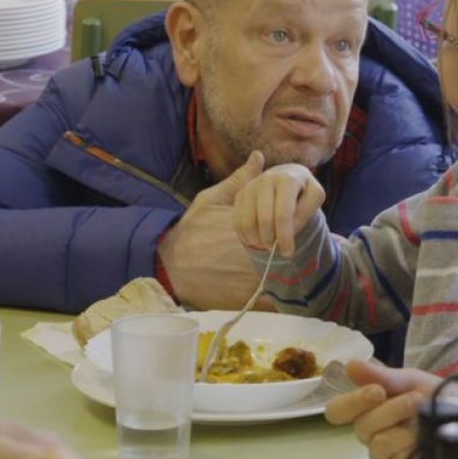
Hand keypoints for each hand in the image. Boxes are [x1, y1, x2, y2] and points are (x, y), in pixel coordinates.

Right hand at [159, 152, 274, 309]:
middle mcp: (252, 254)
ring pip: (282, 277)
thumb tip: (259, 157)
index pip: (283, 228)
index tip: (286, 229)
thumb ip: (238, 180)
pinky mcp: (244, 299)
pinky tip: (274, 292)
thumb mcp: (211, 200)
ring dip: (284, 274)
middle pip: (285, 253)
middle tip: (282, 250)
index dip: (287, 229)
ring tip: (276, 270)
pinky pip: (271, 301)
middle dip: (286, 251)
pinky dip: (276, 299)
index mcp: (249, 228)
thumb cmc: (191, 229)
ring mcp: (248, 278)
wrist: (169, 265)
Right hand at [233, 161, 324, 255]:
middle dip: (271, 240)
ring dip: (257, 240)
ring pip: (248, 222)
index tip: (288, 253)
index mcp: (287, 180)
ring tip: (267, 244)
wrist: (287, 175)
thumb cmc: (303, 190)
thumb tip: (288, 232)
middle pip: (264, 219)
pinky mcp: (240, 194)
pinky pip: (237, 222)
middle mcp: (266, 180)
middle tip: (277, 249)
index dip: (285, 237)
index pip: (283, 214)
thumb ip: (305, 213)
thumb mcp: (315, 197)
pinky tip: (256, 240)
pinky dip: (246, 236)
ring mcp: (250, 186)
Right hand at [325, 360, 457, 458]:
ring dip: (404, 428)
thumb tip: (350, 364)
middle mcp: (370, 430)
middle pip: (361, 426)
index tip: (377, 391)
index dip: (352, 402)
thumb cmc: (435, 395)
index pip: (337, 410)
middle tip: (415, 400)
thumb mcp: (410, 379)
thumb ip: (381, 375)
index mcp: (366, 406)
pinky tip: (426, 438)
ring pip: (378, 444)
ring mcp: (383, 452)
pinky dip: (413, 446)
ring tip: (425, 418)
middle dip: (390, 410)